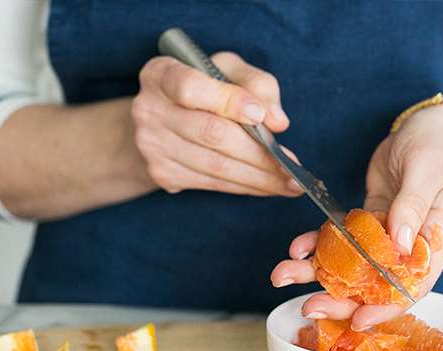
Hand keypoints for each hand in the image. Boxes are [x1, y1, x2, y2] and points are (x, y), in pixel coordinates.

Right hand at [131, 52, 302, 196]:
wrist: (158, 120)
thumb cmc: (202, 88)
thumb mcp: (227, 70)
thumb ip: (256, 84)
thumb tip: (277, 121)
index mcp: (161, 75)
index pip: (191, 88)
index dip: (228, 102)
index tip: (260, 116)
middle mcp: (149, 111)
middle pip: (211, 135)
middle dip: (259, 154)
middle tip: (292, 168)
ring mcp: (153, 147)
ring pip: (215, 167)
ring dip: (258, 179)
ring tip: (290, 184)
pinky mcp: (162, 174)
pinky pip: (212, 184)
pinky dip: (245, 187)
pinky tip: (267, 186)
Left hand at [271, 104, 442, 329]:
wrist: (426, 125)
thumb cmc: (439, 145)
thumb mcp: (429, 170)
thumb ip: (414, 207)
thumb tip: (400, 245)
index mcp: (433, 241)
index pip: (413, 285)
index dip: (386, 306)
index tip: (358, 319)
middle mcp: (407, 246)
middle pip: (374, 284)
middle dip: (340, 298)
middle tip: (309, 306)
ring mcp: (384, 235)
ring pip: (350, 264)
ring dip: (317, 273)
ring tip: (284, 275)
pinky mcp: (366, 221)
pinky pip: (339, 238)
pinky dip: (316, 243)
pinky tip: (297, 247)